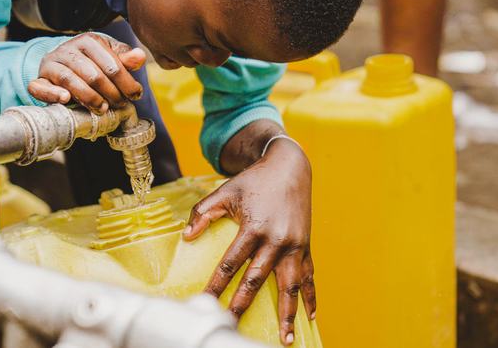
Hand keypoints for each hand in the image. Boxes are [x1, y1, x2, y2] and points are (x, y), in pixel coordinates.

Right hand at [27, 33, 146, 112]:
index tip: (136, 95)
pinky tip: (66, 99)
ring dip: (89, 98)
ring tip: (102, 109)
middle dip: (111, 93)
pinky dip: (53, 94)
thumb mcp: (110, 55)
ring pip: (71, 81)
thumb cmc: (92, 60)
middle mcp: (68, 49)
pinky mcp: (40, 78)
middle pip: (93, 75)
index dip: (127, 83)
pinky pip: (41, 87)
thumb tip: (140, 56)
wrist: (62, 61)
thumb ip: (124, 58)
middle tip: (120, 104)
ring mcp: (52, 63)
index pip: (111, 65)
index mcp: (89, 41)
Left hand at [183, 139, 315, 345]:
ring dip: (288, 313)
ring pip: (290, 285)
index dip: (216, 284)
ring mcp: (294, 245)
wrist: (290, 167)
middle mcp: (276, 240)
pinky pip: (309, 276)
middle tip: (232, 324)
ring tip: (287, 338)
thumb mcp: (225, 191)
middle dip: (243, 304)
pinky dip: (311, 296)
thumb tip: (186, 236)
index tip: (206, 302)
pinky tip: (311, 316)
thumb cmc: (254, 180)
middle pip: (257, 280)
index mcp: (254, 227)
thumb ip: (203, 212)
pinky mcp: (306, 246)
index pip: (231, 263)